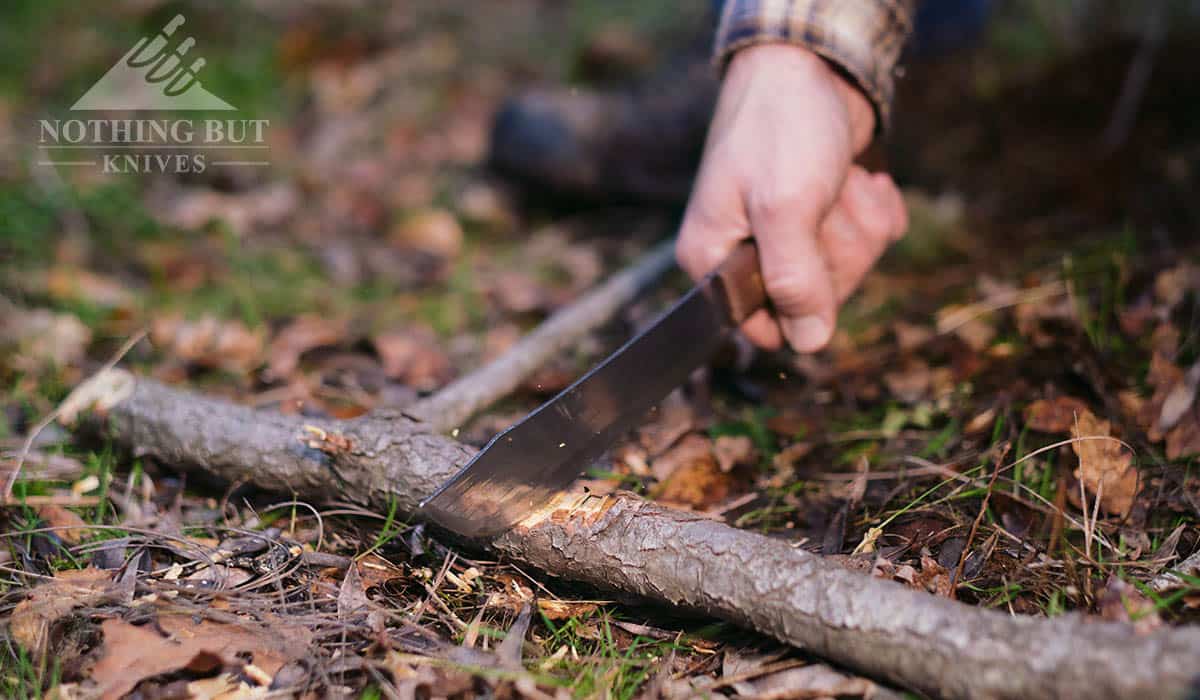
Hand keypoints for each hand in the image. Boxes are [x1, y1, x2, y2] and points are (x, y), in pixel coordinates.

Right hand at [677, 44, 907, 351]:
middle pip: (814, 301)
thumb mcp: (786, 208)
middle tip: (826, 203)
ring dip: (859, 223)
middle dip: (838, 251)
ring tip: (841, 182)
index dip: (799, 307)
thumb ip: (795, 280)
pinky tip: (861, 179)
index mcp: (714, 259)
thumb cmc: (781, 126)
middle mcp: (747, 253)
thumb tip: (808, 344)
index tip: (812, 259)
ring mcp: (790, 234)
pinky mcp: (826, 214)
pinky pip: (869, 240)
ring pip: (847, 268)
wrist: (813, 60)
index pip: (760, 327)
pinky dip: (876, 209)